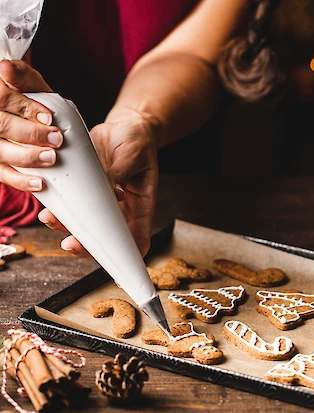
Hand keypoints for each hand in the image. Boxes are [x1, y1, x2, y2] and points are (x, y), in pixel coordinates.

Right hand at [0, 60, 62, 190]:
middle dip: (30, 134)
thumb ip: (22, 75)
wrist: (31, 120)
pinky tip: (40, 183)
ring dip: (27, 157)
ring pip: (0, 152)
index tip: (48, 116)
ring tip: (51, 158)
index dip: (24, 107)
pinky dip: (22, 181)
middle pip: (1, 125)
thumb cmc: (30, 99)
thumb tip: (6, 69)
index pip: (1, 98)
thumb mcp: (28, 83)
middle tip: (57, 138)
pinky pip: (3, 175)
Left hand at [39, 112, 158, 256]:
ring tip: (50, 218)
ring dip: (66, 227)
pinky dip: (60, 208)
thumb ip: (122, 173)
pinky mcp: (87, 190)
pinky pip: (74, 205)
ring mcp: (102, 202)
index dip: (128, 255)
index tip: (112, 259)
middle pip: (106, 238)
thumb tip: (113, 193)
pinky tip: (47, 204)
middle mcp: (121, 209)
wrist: (125, 127)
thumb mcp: (134, 155)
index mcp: (140, 206)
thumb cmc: (138, 141)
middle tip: (69, 243)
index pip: (138, 239)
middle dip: (86, 245)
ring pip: (85, 224)